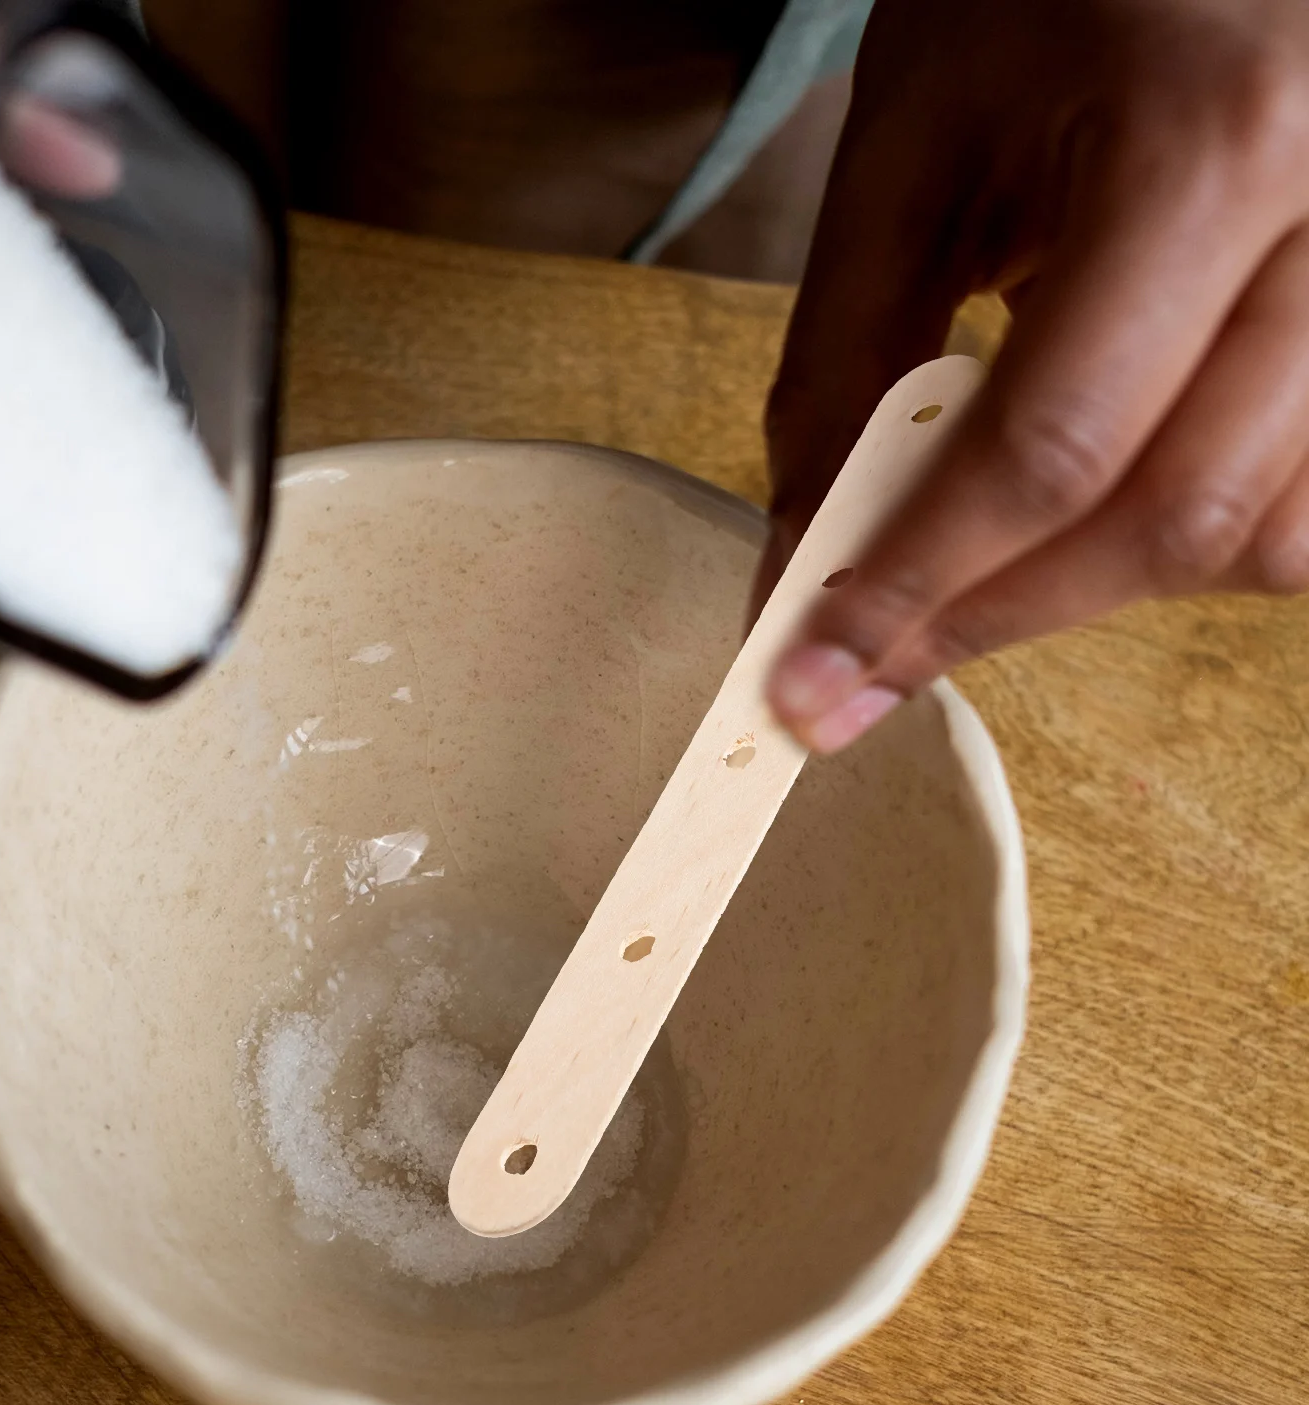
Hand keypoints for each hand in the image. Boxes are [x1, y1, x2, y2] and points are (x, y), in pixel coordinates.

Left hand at [761, 0, 1308, 751]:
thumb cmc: (1039, 3)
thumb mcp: (907, 158)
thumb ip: (842, 370)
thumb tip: (798, 572)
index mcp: (1213, 145)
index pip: (1052, 449)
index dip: (915, 589)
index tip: (810, 685)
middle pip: (1168, 521)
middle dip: (992, 617)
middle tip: (867, 663)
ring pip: (1261, 539)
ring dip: (1093, 590)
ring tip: (983, 552)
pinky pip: (1307, 514)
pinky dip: (1181, 549)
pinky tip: (1097, 506)